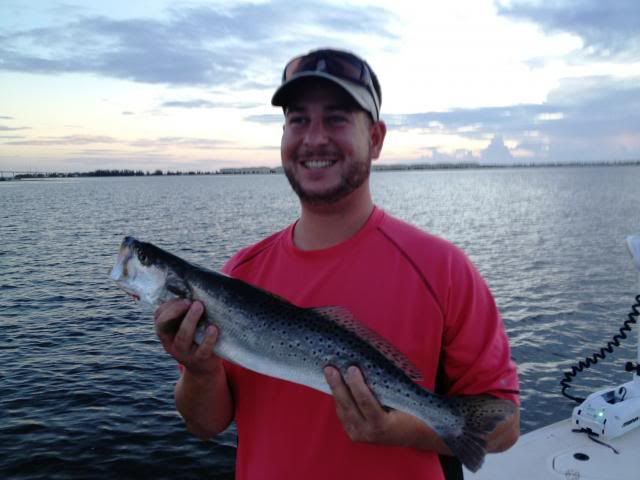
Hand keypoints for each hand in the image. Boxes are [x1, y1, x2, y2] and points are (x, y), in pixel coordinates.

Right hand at [154, 299, 221, 375]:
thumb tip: (195, 287)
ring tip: (199, 306)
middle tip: (190, 301)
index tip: (184, 298)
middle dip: (175, 310)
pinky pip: (203, 349)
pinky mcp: (199, 360)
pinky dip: (208, 338)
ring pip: (182, 336)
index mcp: (166, 332)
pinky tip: (213, 328)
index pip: (158, 317)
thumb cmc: (196, 339)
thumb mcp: (186, 327)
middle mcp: (171, 343)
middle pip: (165, 326)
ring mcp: (184, 353)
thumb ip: (185, 312)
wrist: (204, 368)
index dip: (168, 306)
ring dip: (190, 320)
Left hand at [324, 365, 439, 449]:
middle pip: (348, 406)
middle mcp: (367, 432)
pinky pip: (342, 413)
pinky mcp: (353, 433)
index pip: (365, 402)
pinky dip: (339, 398)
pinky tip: (336, 384)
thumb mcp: (402, 401)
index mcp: (381, 425)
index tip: (352, 368)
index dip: (357, 384)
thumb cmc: (411, 414)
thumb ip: (384, 389)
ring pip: (342, 409)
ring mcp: (358, 434)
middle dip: (337, 385)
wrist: (413, 435)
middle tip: (330, 368)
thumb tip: (367, 367)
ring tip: (330, 372)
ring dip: (335, 390)